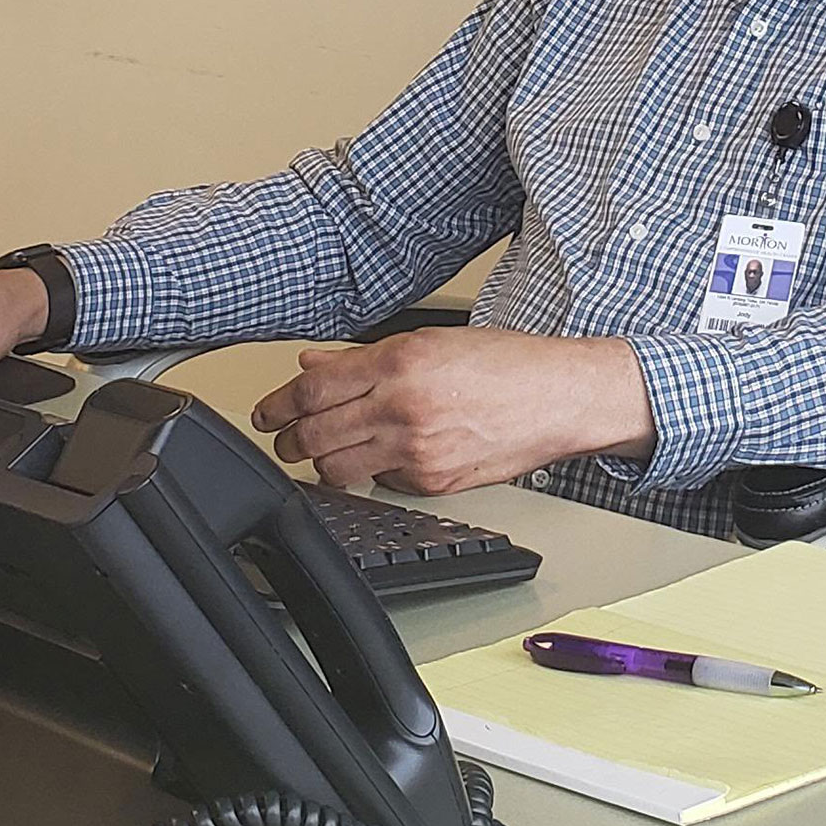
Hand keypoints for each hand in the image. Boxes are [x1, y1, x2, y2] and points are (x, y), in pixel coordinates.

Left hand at [250, 330, 652, 496]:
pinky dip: (372, 473)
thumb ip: (365, 358)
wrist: (560, 399)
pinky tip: (381, 458)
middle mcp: (403, 406)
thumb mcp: (431, 342)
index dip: (276, 404)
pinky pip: (381, 483)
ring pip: (337, 468)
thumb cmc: (507, 365)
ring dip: (321, 463)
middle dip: (287, 440)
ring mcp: (417, 449)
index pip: (313, 389)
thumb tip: (314, 365)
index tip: (264, 412)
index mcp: (400, 361)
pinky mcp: (433, 482)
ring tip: (321, 453)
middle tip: (280, 438)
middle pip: (315, 434)